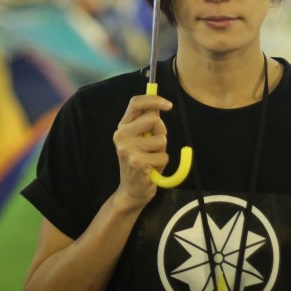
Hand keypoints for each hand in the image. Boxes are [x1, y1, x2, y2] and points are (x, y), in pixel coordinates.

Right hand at [112, 94, 172, 210]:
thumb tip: (160, 106)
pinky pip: (164, 155)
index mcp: (123, 126)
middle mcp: (122, 135)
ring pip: (162, 139)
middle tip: (154, 146)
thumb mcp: (140, 139)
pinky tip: (151, 169)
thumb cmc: (141, 162)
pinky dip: (162, 163)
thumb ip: (147, 123)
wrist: (131, 190)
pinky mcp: (137, 162)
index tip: (168, 105)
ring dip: (162, 150)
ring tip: (151, 159)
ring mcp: (128, 149)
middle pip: (154, 119)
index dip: (154, 100)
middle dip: (161, 131)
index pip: (135, 103)